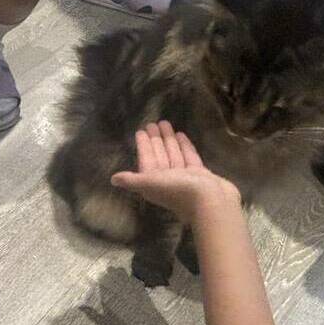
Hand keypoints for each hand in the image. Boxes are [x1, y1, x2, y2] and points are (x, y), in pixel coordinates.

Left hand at [110, 121, 239, 222]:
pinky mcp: (200, 174)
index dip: (143, 146)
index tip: (140, 131)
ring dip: (168, 140)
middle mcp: (167, 180)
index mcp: (154, 182)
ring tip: (165, 123)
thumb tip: (112, 180)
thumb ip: (133, 180)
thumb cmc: (179, 190)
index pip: (146, 160)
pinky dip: (184, 147)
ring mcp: (184, 177)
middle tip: (152, 123)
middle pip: (159, 156)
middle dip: (155, 140)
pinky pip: (188, 157)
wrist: (211, 201)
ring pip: (173, 154)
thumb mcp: (151, 184)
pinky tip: (181, 135)